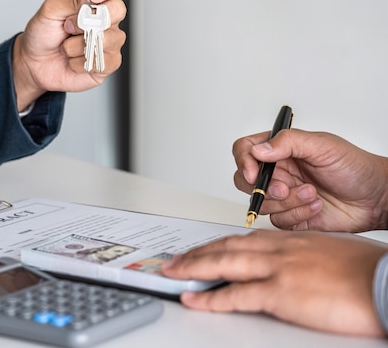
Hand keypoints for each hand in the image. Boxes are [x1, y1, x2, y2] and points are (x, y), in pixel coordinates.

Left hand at [12, 0, 131, 110]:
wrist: (34, 63)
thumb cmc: (43, 33)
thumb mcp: (50, 9)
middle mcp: (107, 15)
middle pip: (119, 9)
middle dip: (87, 21)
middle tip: (67, 27)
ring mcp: (110, 39)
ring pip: (109, 39)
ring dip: (78, 45)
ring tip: (66, 47)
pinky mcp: (108, 62)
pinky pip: (103, 61)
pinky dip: (80, 62)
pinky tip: (72, 60)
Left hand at [162, 230, 387, 336]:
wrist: (386, 282)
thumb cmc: (370, 272)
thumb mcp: (332, 254)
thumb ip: (307, 256)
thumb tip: (296, 266)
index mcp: (292, 240)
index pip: (245, 239)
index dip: (219, 244)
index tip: (205, 249)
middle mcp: (280, 249)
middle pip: (226, 247)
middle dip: (197, 253)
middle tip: (177, 259)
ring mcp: (278, 269)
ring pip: (223, 263)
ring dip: (193, 268)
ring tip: (172, 272)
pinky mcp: (281, 293)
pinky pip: (235, 295)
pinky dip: (209, 297)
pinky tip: (194, 299)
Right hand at [232, 129, 387, 231]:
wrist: (376, 199)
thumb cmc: (355, 168)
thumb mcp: (323, 146)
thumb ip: (288, 142)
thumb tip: (259, 149)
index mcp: (281, 150)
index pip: (246, 150)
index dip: (244, 161)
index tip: (254, 173)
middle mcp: (278, 172)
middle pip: (245, 181)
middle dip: (263, 188)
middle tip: (284, 188)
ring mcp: (283, 196)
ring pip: (261, 203)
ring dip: (287, 201)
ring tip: (311, 193)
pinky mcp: (291, 216)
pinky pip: (278, 220)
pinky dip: (298, 214)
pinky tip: (316, 207)